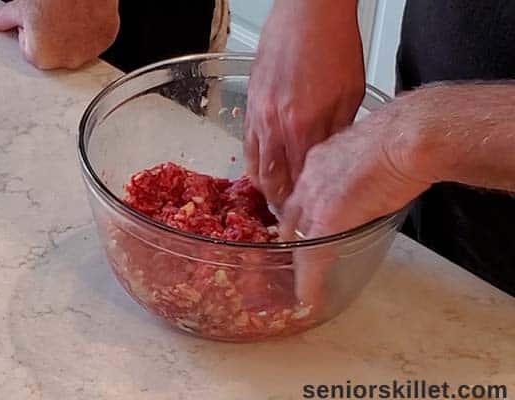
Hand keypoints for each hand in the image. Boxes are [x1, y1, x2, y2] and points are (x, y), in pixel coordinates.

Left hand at [0, 0, 119, 69]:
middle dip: (51, 37)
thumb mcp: (19, 7)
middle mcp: (66, 61)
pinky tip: (84, 17)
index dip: (31, 31)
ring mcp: (89, 53)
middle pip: (53, 52)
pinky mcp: (105, 43)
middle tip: (53, 17)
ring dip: (71, 36)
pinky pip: (94, 41)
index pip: (30, 48)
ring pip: (75, 47)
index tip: (38, 19)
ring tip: (69, 16)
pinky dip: (90, 31)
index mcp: (41, 57)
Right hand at [244, 0, 364, 207]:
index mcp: (306, 126)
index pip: (300, 182)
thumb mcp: (350, 94)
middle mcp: (277, 126)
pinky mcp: (250, 104)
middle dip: (280, 203)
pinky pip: (247, 144)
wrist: (308, 13)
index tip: (307, 215)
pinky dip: (254, 162)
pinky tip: (262, 167)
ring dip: (265, 186)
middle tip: (289, 214)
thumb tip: (331, 159)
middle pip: (273, 181)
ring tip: (275, 196)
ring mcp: (259, 115)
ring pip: (256, 166)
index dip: (302, 204)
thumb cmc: (333, 45)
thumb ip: (338, 133)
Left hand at [281, 93, 432, 303]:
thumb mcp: (369, 149)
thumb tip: (373, 180)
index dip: (300, 215)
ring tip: (303, 284)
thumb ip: (360, 167)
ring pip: (297, 239)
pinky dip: (310, 281)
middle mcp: (309, 179)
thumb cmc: (403, 135)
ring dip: (299, 263)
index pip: (300, 194)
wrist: (407, 136)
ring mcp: (314, 201)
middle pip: (290, 218)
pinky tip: (310, 297)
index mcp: (318, 160)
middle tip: (295, 261)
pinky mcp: (327, 222)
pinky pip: (312, 258)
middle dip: (291, 241)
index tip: (303, 229)